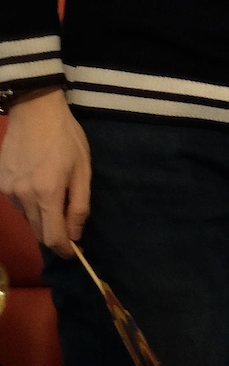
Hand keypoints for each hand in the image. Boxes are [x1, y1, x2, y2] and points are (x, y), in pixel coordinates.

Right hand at [0, 90, 90, 253]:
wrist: (34, 112)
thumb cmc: (66, 138)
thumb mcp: (83, 169)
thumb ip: (79, 205)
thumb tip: (76, 234)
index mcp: (47, 194)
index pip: (52, 237)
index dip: (64, 249)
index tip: (74, 252)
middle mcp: (23, 197)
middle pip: (38, 231)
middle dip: (55, 235)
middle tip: (70, 228)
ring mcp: (8, 191)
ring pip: (28, 218)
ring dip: (42, 218)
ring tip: (56, 199)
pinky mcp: (0, 183)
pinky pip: (18, 205)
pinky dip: (31, 205)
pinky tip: (40, 188)